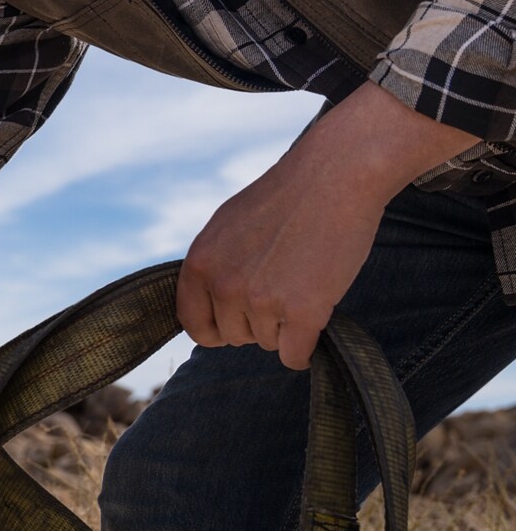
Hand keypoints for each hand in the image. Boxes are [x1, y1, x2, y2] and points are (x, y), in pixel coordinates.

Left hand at [177, 82, 479, 369]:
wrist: (336, 174)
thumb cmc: (287, 196)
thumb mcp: (227, 225)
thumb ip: (213, 264)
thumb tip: (207, 300)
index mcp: (199, 264)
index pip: (193, 323)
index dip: (215, 328)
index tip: (233, 323)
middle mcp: (223, 286)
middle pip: (233, 336)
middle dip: (256, 322)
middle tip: (282, 289)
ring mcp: (261, 301)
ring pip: (268, 342)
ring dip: (286, 325)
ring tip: (304, 284)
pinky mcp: (301, 312)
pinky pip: (294, 356)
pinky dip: (304, 350)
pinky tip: (314, 324)